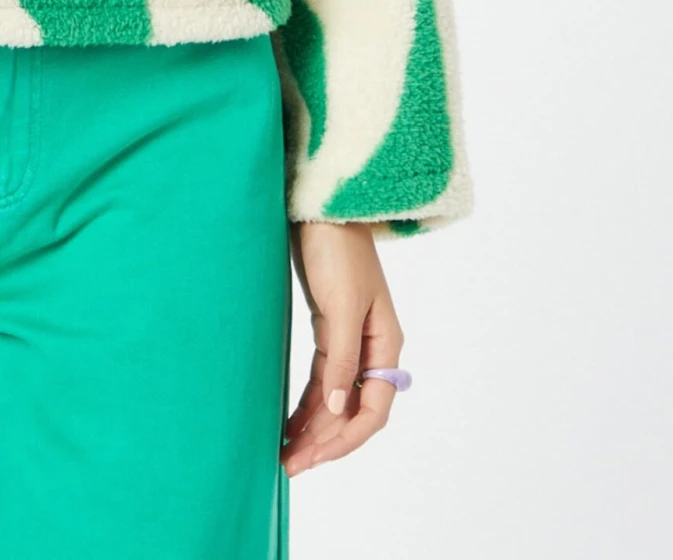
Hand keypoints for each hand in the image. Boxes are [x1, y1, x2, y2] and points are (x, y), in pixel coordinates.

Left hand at [280, 220, 405, 477]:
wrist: (321, 207)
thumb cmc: (337, 249)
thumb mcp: (341, 305)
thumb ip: (340, 358)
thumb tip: (335, 409)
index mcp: (385, 345)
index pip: (372, 410)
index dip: (344, 439)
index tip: (312, 458)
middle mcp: (372, 349)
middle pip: (353, 410)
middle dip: (325, 442)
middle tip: (290, 465)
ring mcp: (351, 340)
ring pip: (335, 399)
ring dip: (315, 427)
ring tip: (287, 453)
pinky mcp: (329, 329)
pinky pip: (322, 379)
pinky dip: (308, 403)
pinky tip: (290, 421)